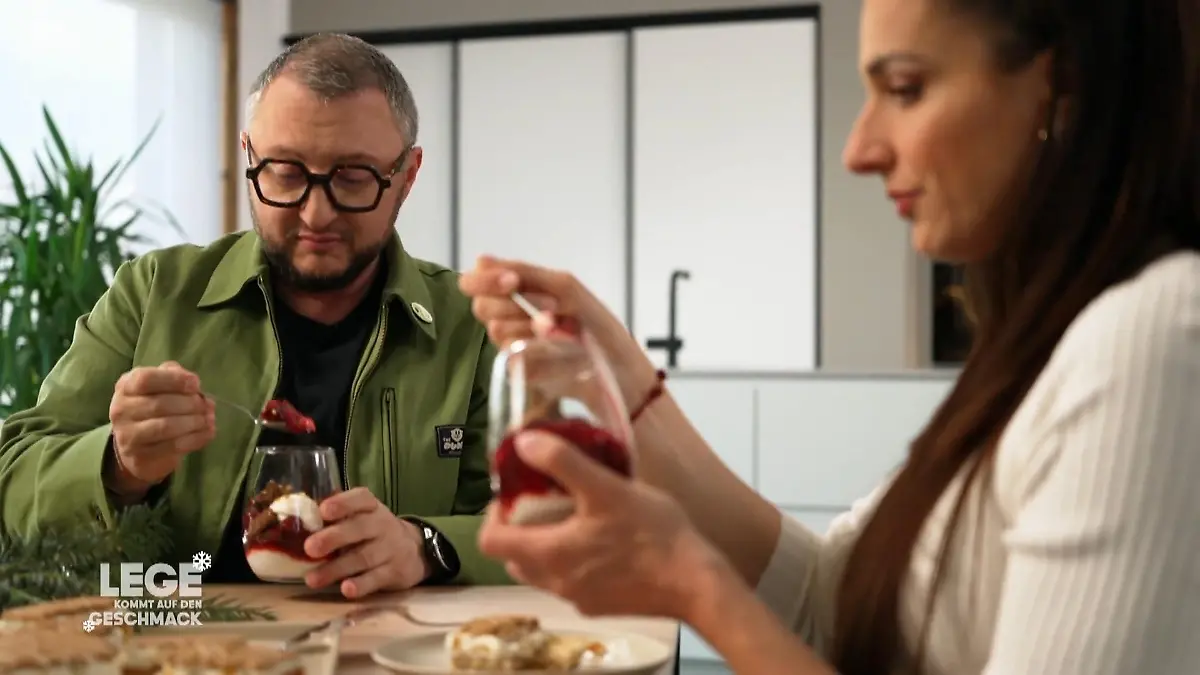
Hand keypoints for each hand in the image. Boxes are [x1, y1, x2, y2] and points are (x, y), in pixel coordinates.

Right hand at [108, 361, 214, 491]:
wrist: (138, 447)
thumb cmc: (154, 408)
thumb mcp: (162, 385)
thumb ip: (176, 376)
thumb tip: (194, 384)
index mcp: (126, 386)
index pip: (145, 379)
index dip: (174, 380)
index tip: (196, 384)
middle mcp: (121, 410)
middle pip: (159, 404)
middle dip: (190, 404)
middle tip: (207, 405)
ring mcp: (127, 435)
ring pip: (166, 427)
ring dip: (194, 422)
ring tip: (208, 419)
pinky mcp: (140, 457)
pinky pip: (173, 446)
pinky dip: (196, 438)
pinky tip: (208, 432)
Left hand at [303, 487, 428, 597]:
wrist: (415, 551)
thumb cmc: (374, 532)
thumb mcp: (361, 518)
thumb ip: (335, 519)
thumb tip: (296, 522)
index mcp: (371, 507)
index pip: (360, 499)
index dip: (342, 503)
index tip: (323, 511)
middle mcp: (382, 525)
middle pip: (360, 528)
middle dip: (333, 538)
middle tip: (309, 548)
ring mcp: (390, 549)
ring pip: (363, 557)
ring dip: (336, 569)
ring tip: (312, 579)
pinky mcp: (395, 572)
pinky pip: (377, 578)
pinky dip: (361, 584)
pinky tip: (346, 590)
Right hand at [458, 256, 657, 407]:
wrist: (618, 367)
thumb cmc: (595, 323)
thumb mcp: (565, 289)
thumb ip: (525, 273)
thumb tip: (480, 259)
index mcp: (515, 293)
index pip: (476, 280)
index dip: (486, 279)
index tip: (512, 282)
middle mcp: (508, 317)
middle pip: (481, 306)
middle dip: (513, 304)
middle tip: (551, 308)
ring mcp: (512, 345)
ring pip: (496, 329)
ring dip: (531, 326)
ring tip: (562, 330)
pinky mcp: (518, 371)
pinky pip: (510, 356)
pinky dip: (537, 349)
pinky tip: (558, 352)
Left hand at [478, 430, 725, 619]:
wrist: (695, 584)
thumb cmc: (651, 534)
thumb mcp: (606, 487)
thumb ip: (562, 462)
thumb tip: (523, 442)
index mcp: (548, 555)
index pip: (490, 541)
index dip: (494, 514)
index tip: (515, 493)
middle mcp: (555, 583)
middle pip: (513, 557)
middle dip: (520, 528)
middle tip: (544, 501)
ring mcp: (578, 599)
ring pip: (541, 571)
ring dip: (545, 544)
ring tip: (575, 517)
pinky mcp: (600, 606)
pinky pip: (569, 582)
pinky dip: (571, 561)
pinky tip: (603, 541)